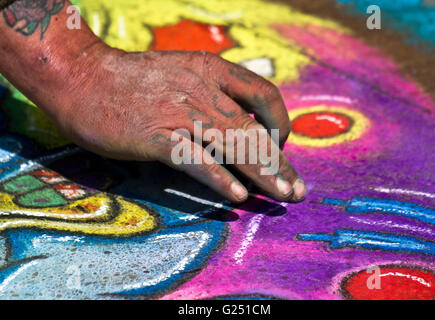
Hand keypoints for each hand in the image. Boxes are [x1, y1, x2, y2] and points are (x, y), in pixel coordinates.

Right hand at [52, 44, 306, 202]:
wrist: (82, 74)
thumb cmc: (132, 79)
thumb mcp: (182, 70)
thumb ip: (211, 90)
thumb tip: (237, 120)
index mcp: (212, 70)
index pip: (264, 94)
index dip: (279, 122)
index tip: (280, 145)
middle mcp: (203, 90)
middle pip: (253, 130)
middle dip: (279, 163)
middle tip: (296, 190)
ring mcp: (179, 113)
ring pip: (232, 146)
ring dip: (262, 174)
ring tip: (282, 196)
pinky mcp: (155, 136)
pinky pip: (194, 159)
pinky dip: (219, 178)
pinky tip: (237, 196)